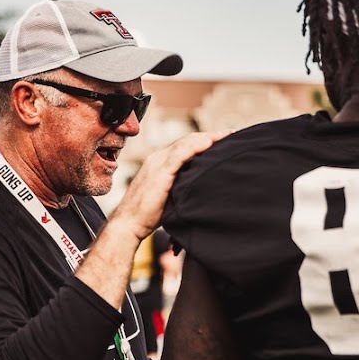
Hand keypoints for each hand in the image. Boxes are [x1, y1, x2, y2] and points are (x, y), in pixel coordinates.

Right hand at [107, 130, 228, 239]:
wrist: (128, 225)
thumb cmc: (147, 217)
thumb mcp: (168, 197)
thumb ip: (181, 187)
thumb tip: (201, 188)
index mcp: (160, 163)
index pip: (185, 146)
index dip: (204, 141)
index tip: (223, 140)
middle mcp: (158, 159)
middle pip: (188, 141)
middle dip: (210, 136)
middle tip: (230, 134)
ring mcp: (158, 164)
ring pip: (185, 143)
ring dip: (207, 138)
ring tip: (225, 135)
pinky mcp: (159, 173)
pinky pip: (179, 155)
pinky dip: (195, 147)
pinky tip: (209, 144)